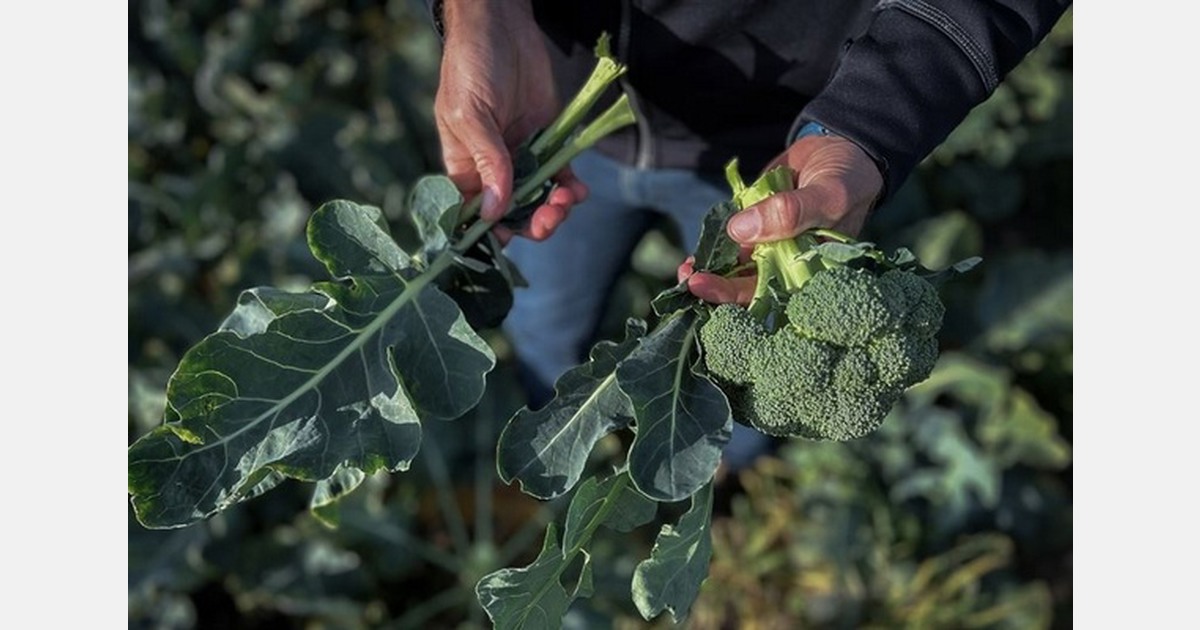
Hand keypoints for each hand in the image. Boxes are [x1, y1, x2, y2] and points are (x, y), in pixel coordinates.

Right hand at [434, 0, 586, 242]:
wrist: (502, 26)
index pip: (473, 213)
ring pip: (539, 201)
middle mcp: (493, 169)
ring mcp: (522, 157)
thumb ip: (487, 161)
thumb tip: (493, 211)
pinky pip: (560, 176)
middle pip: (512, 214)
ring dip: (554, 210)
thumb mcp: (471, 114)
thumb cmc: (471, 66)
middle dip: (531, 224)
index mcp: (464, 167)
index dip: (491, 232)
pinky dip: (570, 189)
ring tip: (566, 200)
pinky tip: (577, 190)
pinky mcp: (548, 143)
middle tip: (549, 219)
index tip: (509, 237)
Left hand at [679, 132, 883, 303]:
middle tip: (691, 282)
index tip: (709, 289)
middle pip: (750, 287)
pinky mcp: (756, 226)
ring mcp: (770, 246)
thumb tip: (740, 230)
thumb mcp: (828, 194)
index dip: (740, 297)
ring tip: (687, 270)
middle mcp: (789, 263)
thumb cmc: (847, 178)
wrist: (840, 147)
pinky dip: (713, 251)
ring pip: (737, 269)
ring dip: (711, 273)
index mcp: (813, 268)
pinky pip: (732, 244)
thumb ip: (791, 212)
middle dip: (718, 288)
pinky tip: (693, 258)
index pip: (776, 295)